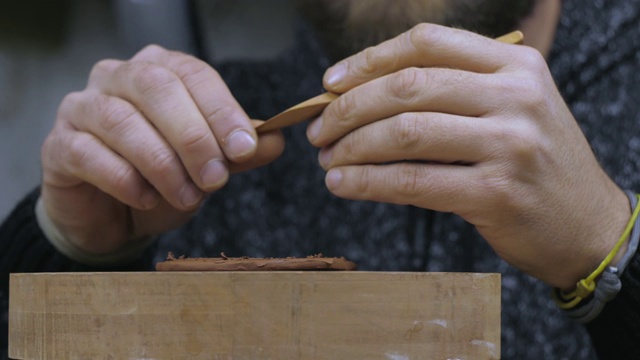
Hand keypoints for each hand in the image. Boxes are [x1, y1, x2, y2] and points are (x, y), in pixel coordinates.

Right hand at [41, 45, 283, 254]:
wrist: (113, 217)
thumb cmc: (162, 180)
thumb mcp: (208, 167)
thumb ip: (237, 153)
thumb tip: (275, 141)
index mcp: (159, 71)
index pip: (193, 75)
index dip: (222, 111)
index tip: (246, 149)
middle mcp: (117, 78)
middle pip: (157, 89)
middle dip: (194, 137)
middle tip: (216, 179)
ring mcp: (82, 107)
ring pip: (122, 121)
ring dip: (163, 164)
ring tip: (188, 197)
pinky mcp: (59, 145)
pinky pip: (90, 154)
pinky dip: (125, 179)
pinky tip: (146, 198)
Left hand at [307, 24, 629, 288]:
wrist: (587, 225)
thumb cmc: (535, 165)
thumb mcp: (512, 110)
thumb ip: (453, 94)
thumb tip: (361, 97)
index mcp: (516, 65)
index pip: (427, 42)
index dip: (369, 59)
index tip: (330, 83)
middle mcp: (515, 96)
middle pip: (408, 85)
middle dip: (348, 108)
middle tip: (318, 130)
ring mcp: (509, 144)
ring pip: (405, 132)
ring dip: (352, 146)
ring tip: (327, 160)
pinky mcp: (496, 194)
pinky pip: (413, 182)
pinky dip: (367, 182)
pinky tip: (344, 184)